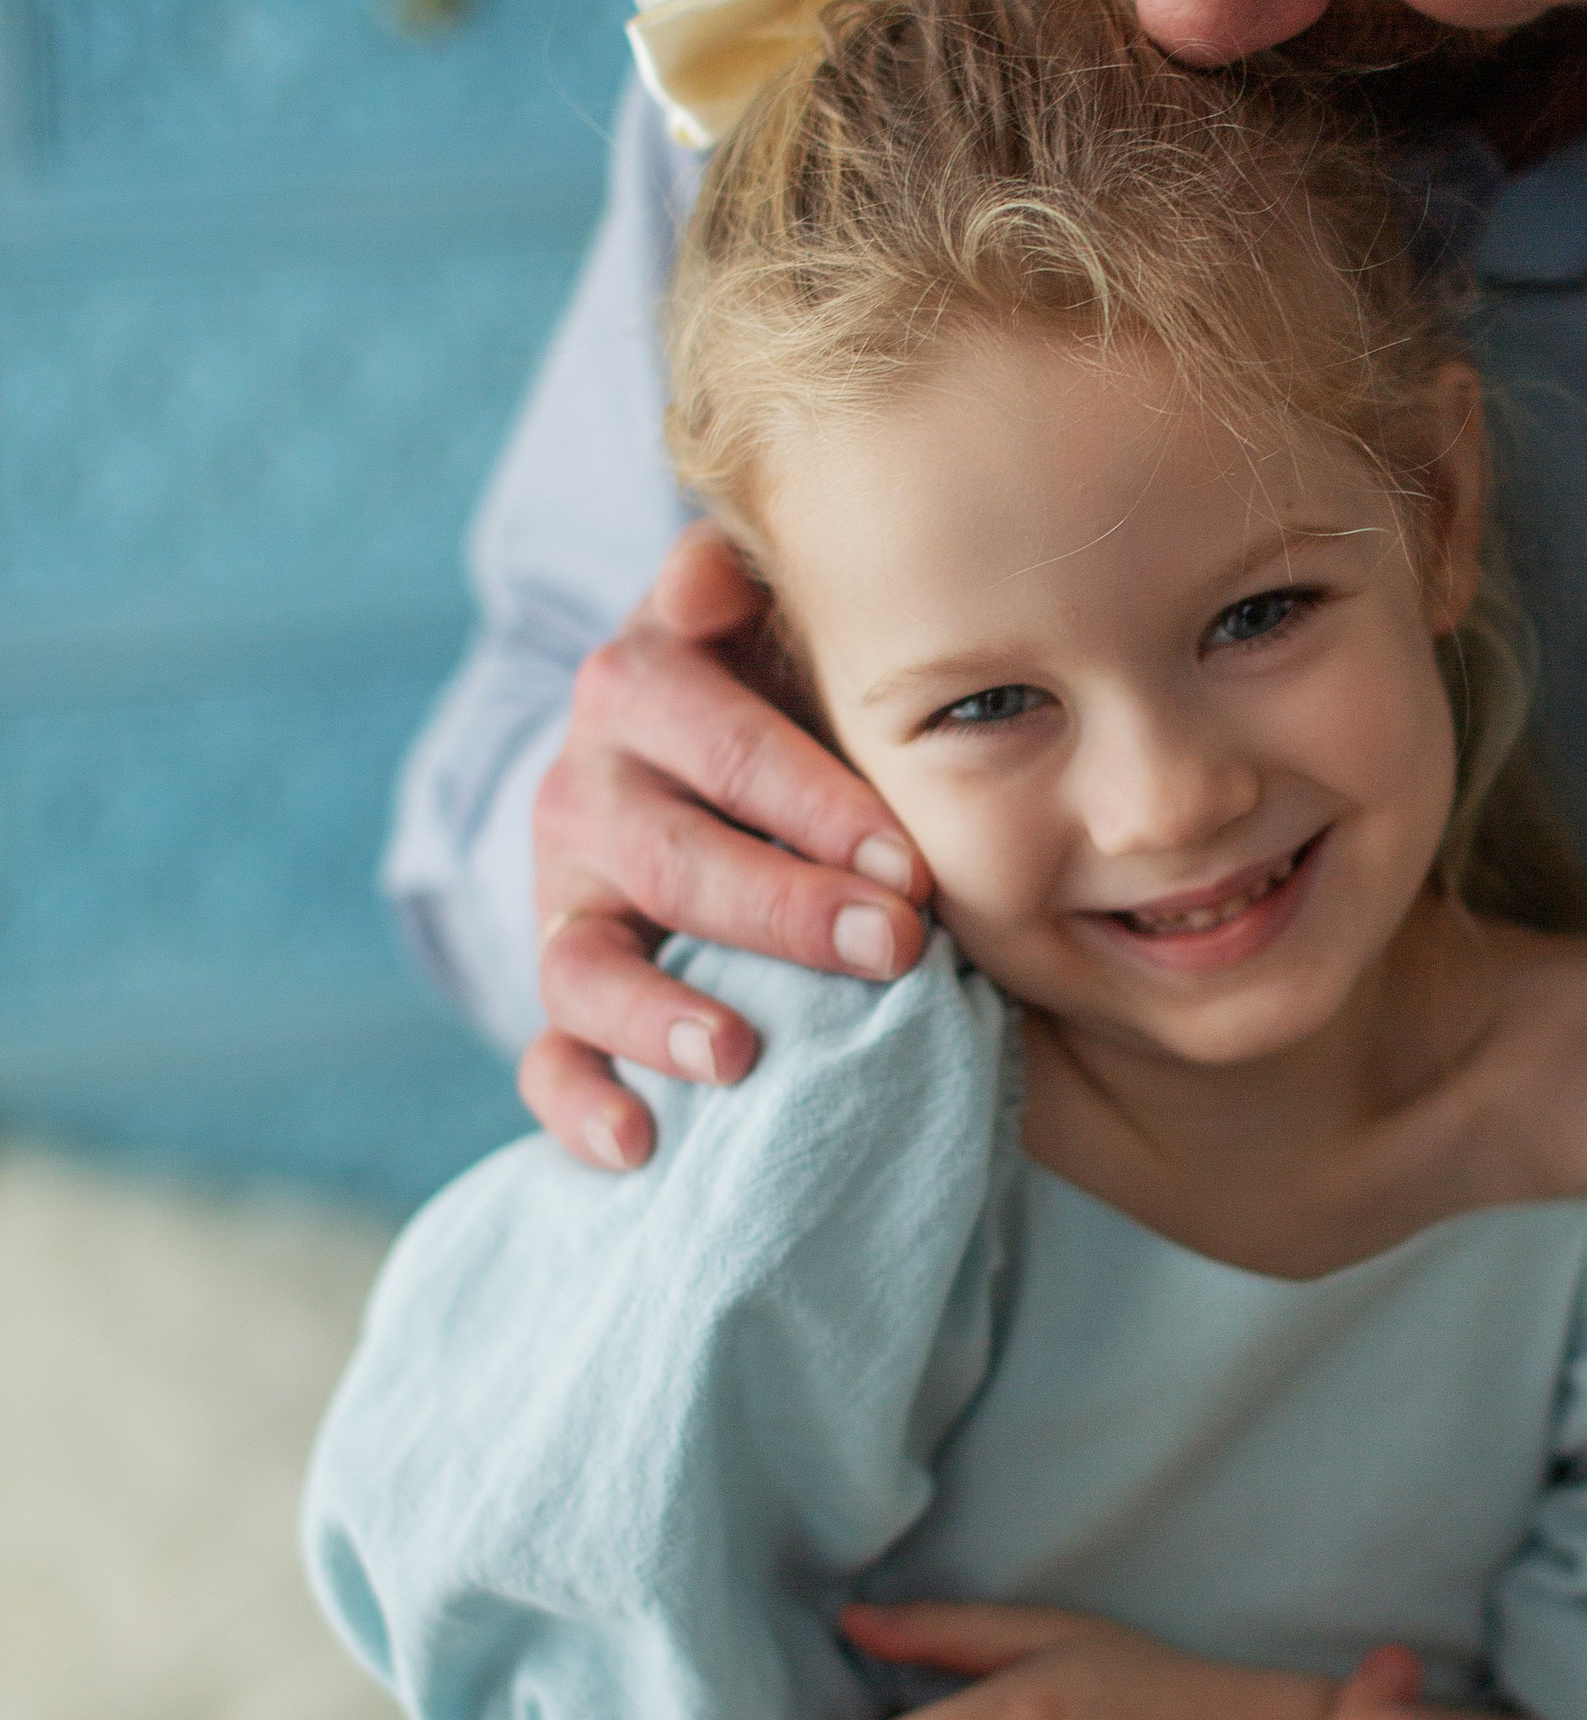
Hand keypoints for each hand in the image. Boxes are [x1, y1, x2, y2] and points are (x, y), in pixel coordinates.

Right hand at [519, 523, 932, 1170]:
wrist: (715, 743)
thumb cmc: (785, 678)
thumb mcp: (776, 608)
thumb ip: (749, 580)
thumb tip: (719, 573)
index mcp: (642, 684)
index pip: (723, 745)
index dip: (812, 804)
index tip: (908, 866)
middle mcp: (588, 787)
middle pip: (672, 856)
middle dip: (785, 909)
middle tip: (893, 948)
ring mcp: (567, 896)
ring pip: (589, 963)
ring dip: (663, 1014)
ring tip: (739, 1057)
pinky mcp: (560, 983)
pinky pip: (546, 1055)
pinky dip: (579, 1104)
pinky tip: (637, 1146)